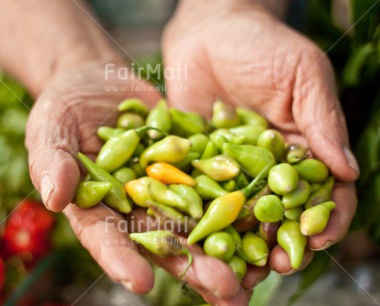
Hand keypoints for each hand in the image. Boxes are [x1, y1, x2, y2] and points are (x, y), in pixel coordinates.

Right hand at [25, 63, 262, 302]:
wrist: (101, 81)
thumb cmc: (65, 106)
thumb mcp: (50, 126)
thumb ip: (52, 161)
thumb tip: (54, 198)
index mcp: (97, 207)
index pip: (106, 237)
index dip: (121, 260)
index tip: (141, 282)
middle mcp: (136, 205)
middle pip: (162, 240)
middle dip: (191, 266)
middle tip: (223, 291)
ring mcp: (167, 186)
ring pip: (197, 221)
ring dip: (224, 246)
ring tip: (253, 275)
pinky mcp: (191, 163)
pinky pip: (216, 182)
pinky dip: (237, 201)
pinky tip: (265, 219)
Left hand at [163, 0, 357, 291]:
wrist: (209, 29)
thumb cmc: (264, 44)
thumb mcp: (302, 76)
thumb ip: (322, 121)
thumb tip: (347, 172)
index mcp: (299, 151)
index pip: (318, 193)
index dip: (322, 219)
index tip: (317, 239)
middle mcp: (264, 168)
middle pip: (275, 215)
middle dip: (276, 245)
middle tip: (272, 269)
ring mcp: (227, 169)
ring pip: (234, 216)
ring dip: (235, 247)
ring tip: (231, 274)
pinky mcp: (192, 163)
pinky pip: (193, 196)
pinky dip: (193, 220)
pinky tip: (190, 241)